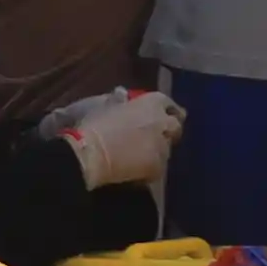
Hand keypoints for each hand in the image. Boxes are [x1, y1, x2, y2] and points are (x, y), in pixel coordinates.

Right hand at [59, 83, 182, 189]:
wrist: (91, 154)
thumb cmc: (93, 124)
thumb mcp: (103, 104)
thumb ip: (118, 100)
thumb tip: (122, 95)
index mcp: (151, 103)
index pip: (169, 104)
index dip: (166, 110)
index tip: (161, 114)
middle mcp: (163, 123)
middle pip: (175, 126)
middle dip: (167, 130)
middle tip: (153, 136)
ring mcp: (163, 147)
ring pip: (166, 149)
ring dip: (157, 150)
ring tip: (139, 156)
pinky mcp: (158, 169)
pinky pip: (157, 168)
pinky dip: (149, 169)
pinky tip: (135, 171)